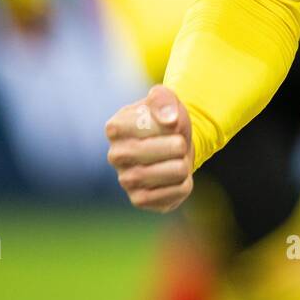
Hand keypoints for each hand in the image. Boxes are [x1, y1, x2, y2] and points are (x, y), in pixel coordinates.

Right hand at [105, 84, 193, 212]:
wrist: (170, 147)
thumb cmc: (166, 121)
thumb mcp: (167, 100)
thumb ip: (164, 99)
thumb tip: (170, 120)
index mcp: (115, 127)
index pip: (159, 123)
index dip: (174, 121)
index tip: (168, 122)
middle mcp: (115, 155)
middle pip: (174, 147)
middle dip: (183, 142)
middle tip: (174, 143)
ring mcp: (126, 180)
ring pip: (179, 170)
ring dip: (184, 162)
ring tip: (173, 159)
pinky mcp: (140, 200)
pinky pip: (180, 190)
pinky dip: (185, 182)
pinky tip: (171, 177)